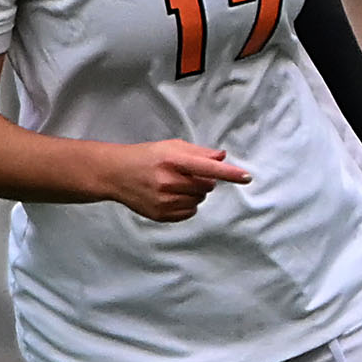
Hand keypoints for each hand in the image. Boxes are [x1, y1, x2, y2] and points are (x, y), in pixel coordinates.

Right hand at [104, 141, 251, 221]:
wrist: (115, 174)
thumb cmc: (147, 157)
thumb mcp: (171, 147)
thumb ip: (199, 152)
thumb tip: (222, 157)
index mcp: (173, 160)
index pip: (208, 167)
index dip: (229, 173)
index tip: (246, 177)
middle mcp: (168, 181)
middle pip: (208, 186)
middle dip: (203, 180)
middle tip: (184, 174)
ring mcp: (164, 200)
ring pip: (199, 201)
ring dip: (195, 193)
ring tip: (174, 184)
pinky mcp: (161, 215)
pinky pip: (189, 212)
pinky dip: (187, 205)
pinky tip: (171, 196)